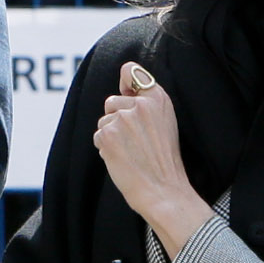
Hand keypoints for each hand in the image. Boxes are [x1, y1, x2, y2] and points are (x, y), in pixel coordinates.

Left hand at [92, 61, 208, 255]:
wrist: (163, 191)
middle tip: (136, 142)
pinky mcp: (107, 134)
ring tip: (131, 152)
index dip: (124, 82)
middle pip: (112, 101)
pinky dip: (105, 148)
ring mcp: (122, 119)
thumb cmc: (164, 161)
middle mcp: (140, 104)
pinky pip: (98, 136)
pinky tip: (122, 159)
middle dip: (117, 119)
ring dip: (111, 135)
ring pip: (104, 120)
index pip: (130, 71)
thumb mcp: (165, 123)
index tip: (126, 91)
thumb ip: (147, 102)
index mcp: (158, 98)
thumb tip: (123, 85)